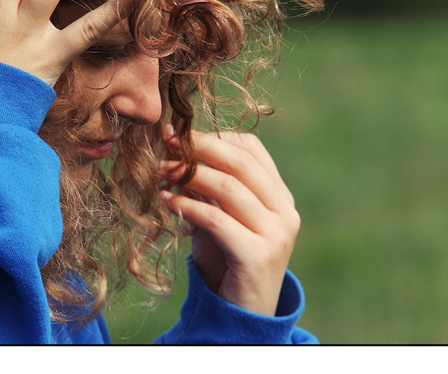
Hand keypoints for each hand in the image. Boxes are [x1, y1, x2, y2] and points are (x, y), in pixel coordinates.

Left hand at [159, 129, 299, 316]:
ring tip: (162, 170)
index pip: (251, 148)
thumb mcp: (223, 216)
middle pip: (240, 163)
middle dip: (200, 149)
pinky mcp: (258, 256)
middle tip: (166, 143)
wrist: (242, 313)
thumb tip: (176, 148)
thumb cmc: (228, 259)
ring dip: (189, 174)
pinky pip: (217, 220)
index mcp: (280, 196)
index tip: (181, 134)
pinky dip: (188, 206)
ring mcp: (276, 234)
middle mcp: (285, 211)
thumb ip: (211, 187)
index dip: (214, 136)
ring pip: (229, 188)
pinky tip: (167, 201)